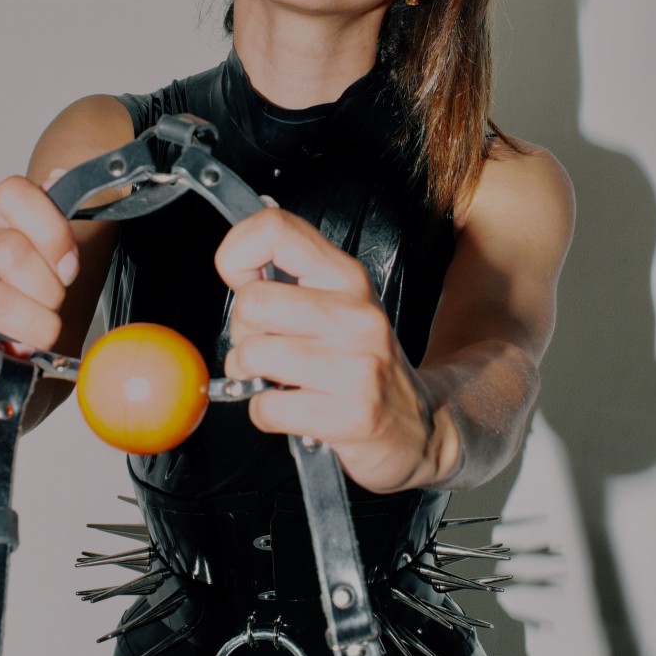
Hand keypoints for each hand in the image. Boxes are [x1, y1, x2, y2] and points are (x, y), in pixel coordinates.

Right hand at [0, 174, 78, 438]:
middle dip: (47, 293)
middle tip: (49, 318)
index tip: (68, 270)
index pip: (14, 194)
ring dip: (27, 330)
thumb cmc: (6, 334)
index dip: (53, 233)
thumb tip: (59, 177)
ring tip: (28, 345)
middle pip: (9, 248)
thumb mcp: (42, 284)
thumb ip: (51, 237)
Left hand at [215, 207, 447, 493]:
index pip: (275, 230)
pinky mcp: (351, 416)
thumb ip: (290, 278)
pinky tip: (293, 408)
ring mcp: (357, 365)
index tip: (238, 279)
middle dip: (243, 332)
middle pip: (252, 302)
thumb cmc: (362, 362)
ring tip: (279, 379)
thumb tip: (235, 261)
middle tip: (269, 347)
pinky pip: (266, 407)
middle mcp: (355, 313)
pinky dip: (266, 413)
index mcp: (347, 277)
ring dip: (250, 376)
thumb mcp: (337, 304)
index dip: (236, 253)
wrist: (420, 425)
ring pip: (252, 355)